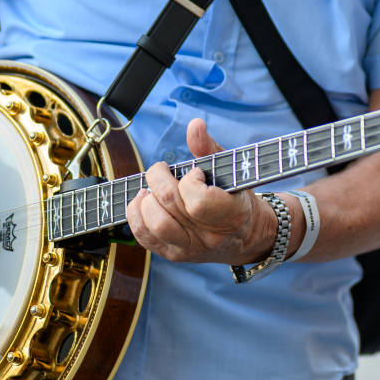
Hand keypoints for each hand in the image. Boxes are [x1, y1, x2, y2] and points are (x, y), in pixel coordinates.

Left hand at [125, 118, 275, 264]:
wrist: (244, 236)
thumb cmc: (237, 197)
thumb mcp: (231, 171)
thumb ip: (210, 148)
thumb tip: (194, 125)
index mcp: (232, 216)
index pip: (198, 202)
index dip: (190, 181)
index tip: (195, 173)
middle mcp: (209, 237)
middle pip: (170, 205)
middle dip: (159, 179)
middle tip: (163, 170)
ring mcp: (190, 249)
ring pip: (155, 224)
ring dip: (146, 199)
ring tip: (151, 188)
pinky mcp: (173, 255)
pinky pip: (144, 237)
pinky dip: (136, 215)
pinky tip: (143, 200)